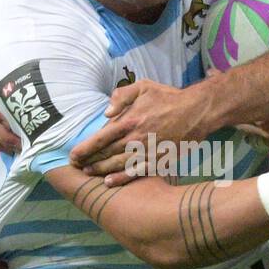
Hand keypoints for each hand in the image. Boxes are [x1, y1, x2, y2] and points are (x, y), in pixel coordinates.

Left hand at [69, 78, 214, 181]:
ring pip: (118, 164)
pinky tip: (110, 182)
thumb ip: (121, 96)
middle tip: (77, 167)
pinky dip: (121, 178)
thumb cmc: (168, 97)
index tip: (73, 155)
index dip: (85, 148)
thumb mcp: (143, 87)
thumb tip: (106, 113)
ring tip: (89, 173)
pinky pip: (136, 172)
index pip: (100, 137)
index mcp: (130, 120)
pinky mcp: (158, 159)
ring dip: (101, 170)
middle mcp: (136, 138)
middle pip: (106, 153)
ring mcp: (147, 151)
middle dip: (89, 160)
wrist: (196, 111)